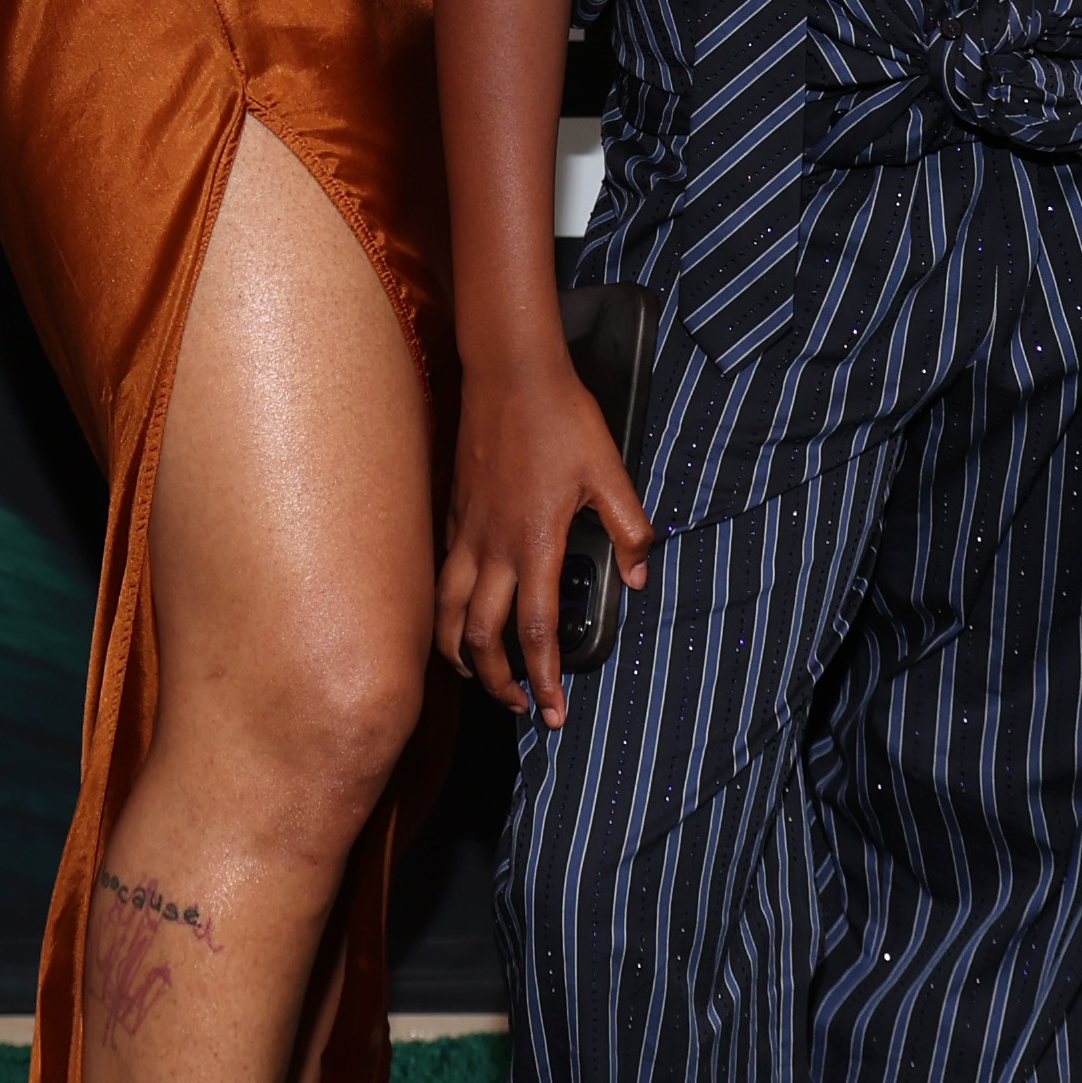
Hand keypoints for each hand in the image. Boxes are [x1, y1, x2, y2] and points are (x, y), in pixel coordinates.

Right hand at [437, 343, 651, 729]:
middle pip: (481, 637)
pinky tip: (462, 613)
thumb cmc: (562, 418)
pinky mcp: (453, 511)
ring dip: (459, 654)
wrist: (510, 371)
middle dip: (496, 684)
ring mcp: (466, 529)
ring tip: (476, 674)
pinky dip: (447, 608)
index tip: (552, 712)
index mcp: (536, 542)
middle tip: (519, 706)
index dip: (544, 678)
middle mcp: (494, 546)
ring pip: (448, 611)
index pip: (536, 630)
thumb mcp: (610, 472)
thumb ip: (629, 529)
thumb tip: (639, 579)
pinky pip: (442, 575)